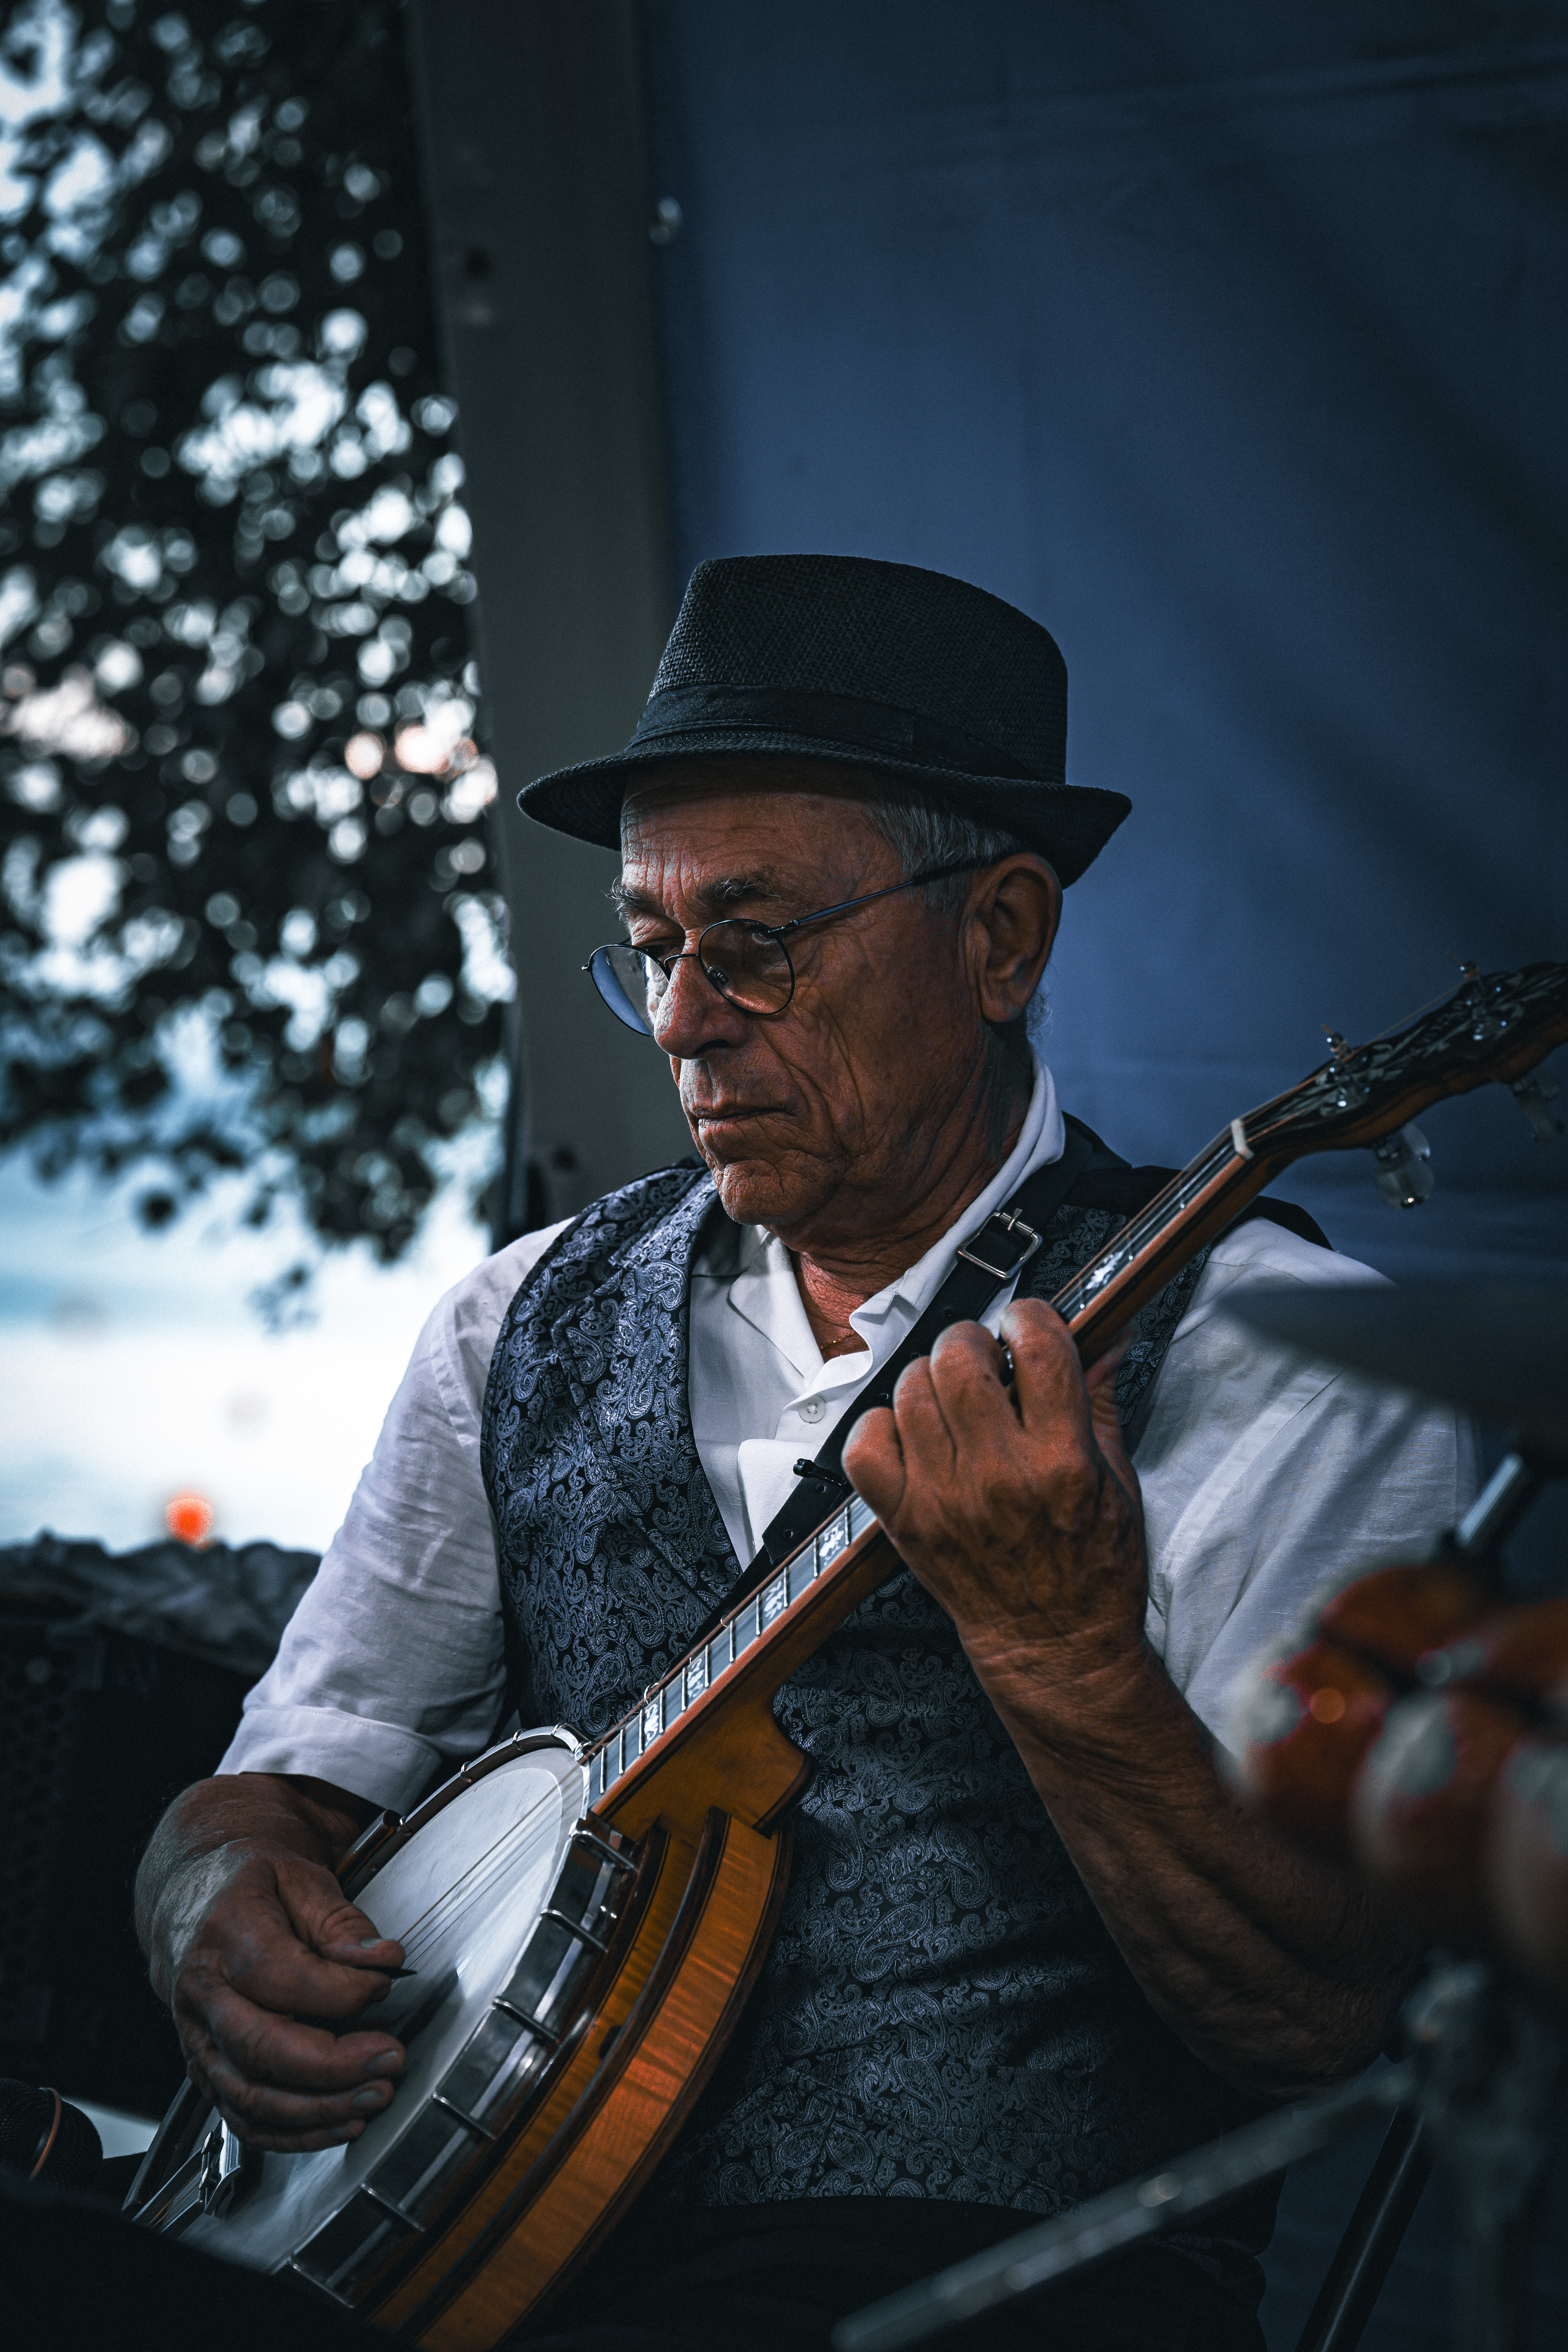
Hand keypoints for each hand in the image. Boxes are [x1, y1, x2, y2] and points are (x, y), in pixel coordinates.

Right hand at [163, 1848, 407, 2151]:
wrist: (201, 1907)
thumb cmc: (256, 1893)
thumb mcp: (302, 1881)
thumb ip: (343, 1923)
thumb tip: (380, 1962)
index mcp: (226, 1934)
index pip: (281, 1975)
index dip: (340, 1990)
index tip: (384, 1984)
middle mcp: (203, 1993)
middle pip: (261, 2047)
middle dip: (333, 2065)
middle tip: (389, 2060)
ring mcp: (199, 2040)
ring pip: (251, 2095)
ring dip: (319, 2109)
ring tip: (374, 2097)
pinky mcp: (208, 2073)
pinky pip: (244, 2120)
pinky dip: (293, 2134)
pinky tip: (340, 2123)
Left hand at [841, 1297, 1146, 1711]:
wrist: (1056, 1647)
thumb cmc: (1092, 1570)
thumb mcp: (1117, 1479)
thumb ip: (1101, 1398)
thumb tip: (1107, 1332)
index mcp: (1060, 1459)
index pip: (1037, 1345)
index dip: (1029, 1318)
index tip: (1027, 1327)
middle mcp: (998, 1474)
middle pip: (958, 1356)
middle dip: (973, 1341)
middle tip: (986, 1362)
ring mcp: (944, 1497)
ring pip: (910, 1389)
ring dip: (930, 1378)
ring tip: (953, 1399)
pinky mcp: (905, 1520)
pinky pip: (865, 1443)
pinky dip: (881, 1425)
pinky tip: (913, 1434)